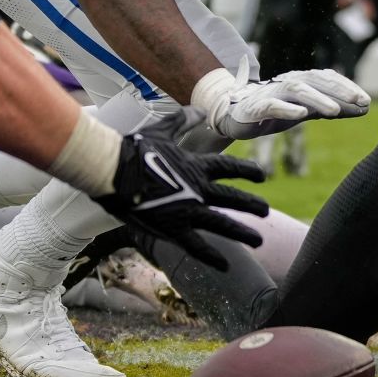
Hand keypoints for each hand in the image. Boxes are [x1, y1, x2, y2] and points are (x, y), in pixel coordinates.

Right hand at [92, 108, 268, 270]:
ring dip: (243, 232)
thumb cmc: (133, 149)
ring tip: (259, 239)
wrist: (112, 171)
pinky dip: (212, 257)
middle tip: (265, 210)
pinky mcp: (173, 229)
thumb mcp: (162, 130)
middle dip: (252, 205)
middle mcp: (199, 190)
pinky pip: (197, 246)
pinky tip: (226, 266)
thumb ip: (183, 120)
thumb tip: (200, 110)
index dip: (248, 172)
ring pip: (223, 224)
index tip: (261, 176)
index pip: (231, 169)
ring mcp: (188, 211)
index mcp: (197, 167)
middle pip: (233, 199)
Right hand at [192, 56, 370, 139]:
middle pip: (316, 81)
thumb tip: (365, 108)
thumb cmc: (276, 110)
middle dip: (339, 90)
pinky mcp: (255, 107)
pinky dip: (286, 108)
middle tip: (361, 102)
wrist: (235, 114)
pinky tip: (300, 115)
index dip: (347, 88)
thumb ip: (334, 108)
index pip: (328, 79)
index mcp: (302, 81)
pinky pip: (272, 105)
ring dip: (317, 99)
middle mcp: (288, 82)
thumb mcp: (308, 110)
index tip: (367, 101)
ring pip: (296, 90)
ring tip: (334, 111)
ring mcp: (271, 93)